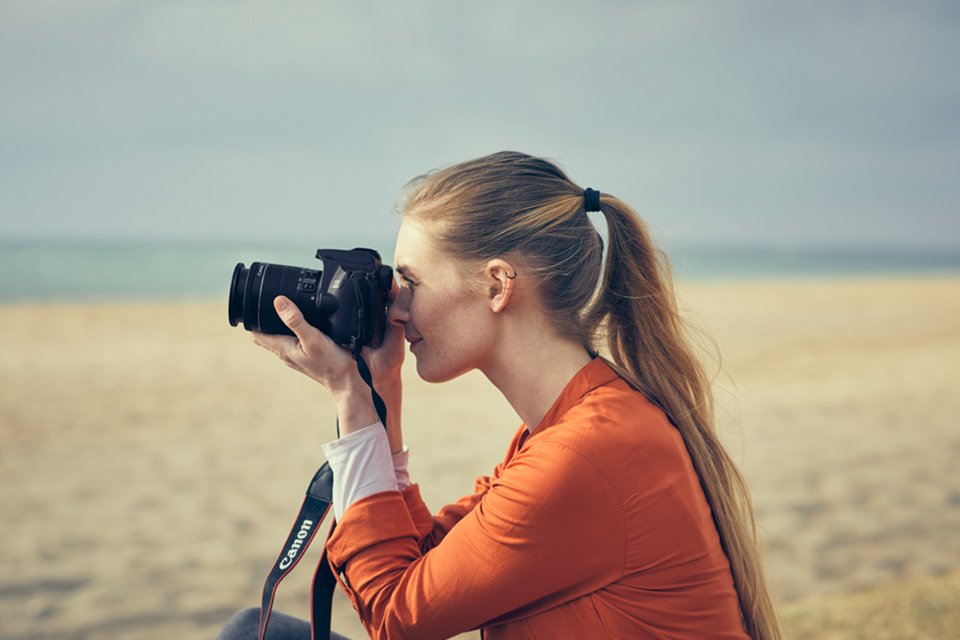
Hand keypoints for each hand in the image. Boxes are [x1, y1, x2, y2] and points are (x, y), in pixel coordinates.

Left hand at [249, 295, 404, 442]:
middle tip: (266, 302)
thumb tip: (279, 301)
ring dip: (279, 324)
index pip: (256, 334)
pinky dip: (294, 330)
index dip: (251, 318)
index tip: (252, 303)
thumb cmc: (331, 364)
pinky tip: (305, 323)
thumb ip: (296, 321)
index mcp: (282, 348)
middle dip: (263, 319)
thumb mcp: (313, 338)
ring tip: (284, 309)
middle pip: (266, 334)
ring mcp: (297, 355)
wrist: (348, 381)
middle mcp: (286, 352)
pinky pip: (294, 340)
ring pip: (280, 337)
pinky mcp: (308, 355)